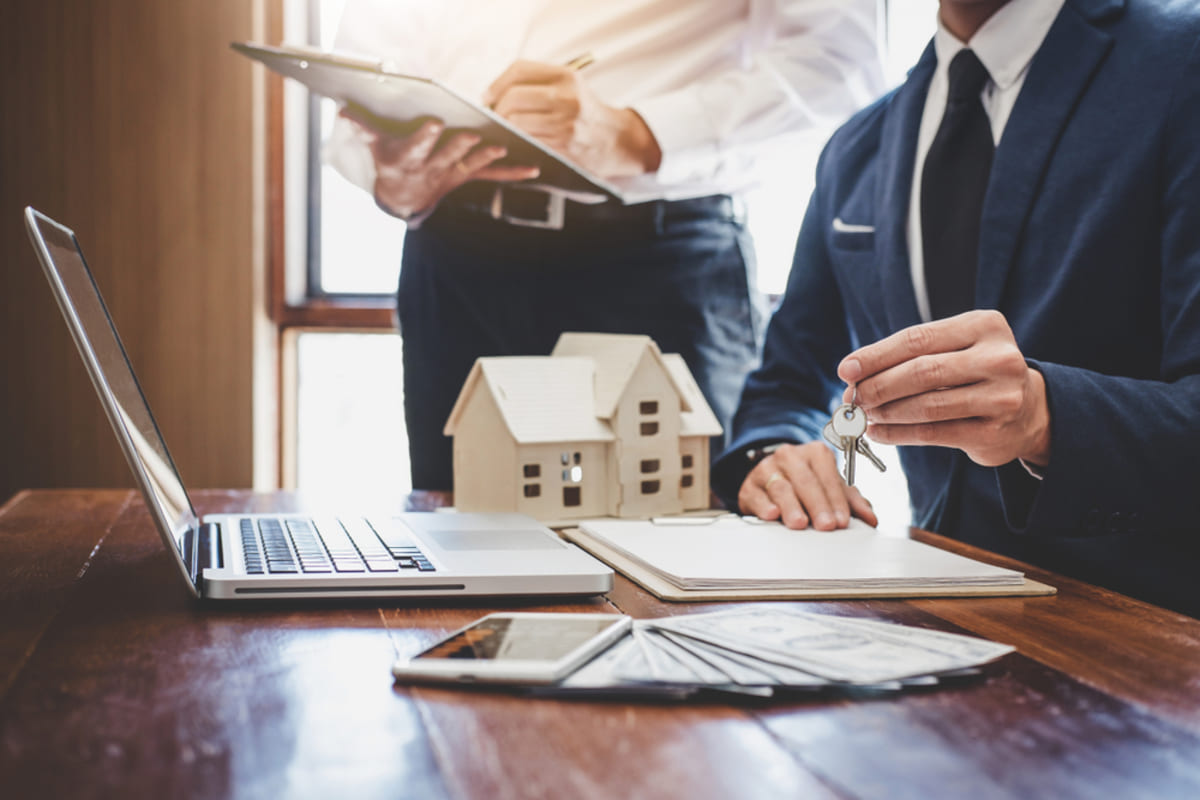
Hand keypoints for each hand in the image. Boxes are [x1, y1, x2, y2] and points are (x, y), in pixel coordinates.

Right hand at [341, 112, 539, 218]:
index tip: (433, 122)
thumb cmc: (390, 162)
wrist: (403, 200)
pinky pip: (492, 176)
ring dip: (487, 157)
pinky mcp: (468, 177)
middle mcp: (432, 168)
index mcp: (410, 158)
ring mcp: (452, 174)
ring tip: (503, 146)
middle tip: (472, 134)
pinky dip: (513, 173)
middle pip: (447, 156)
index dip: (425, 136)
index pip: (417, 146)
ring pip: (472, 165)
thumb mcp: (375, 148)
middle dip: (459, 145)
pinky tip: (534, 169)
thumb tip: (342, 111)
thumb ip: (363, 129)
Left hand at [482, 60, 661, 177]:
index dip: (497, 83)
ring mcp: (565, 122)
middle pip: (513, 97)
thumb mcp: (570, 86)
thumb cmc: (586, 113)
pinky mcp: (563, 146)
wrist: (617, 140)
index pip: (520, 69)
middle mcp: (567, 96)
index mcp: (566, 76)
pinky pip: (527, 141)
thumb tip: (494, 93)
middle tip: (494, 117)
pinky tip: (516, 143)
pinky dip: (515, 142)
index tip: (487, 96)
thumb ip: (538, 83)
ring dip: (504, 128)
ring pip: (516, 122)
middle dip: (496, 109)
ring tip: (504, 130)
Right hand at [738, 443, 877, 530]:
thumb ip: (852, 502)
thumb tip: (870, 519)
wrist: (770, 478)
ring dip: (792, 506)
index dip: (836, 499)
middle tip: (826, 525)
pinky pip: (757, 495)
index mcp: (814, 453)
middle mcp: (789, 456)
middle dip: (817, 505)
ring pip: (781, 486)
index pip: (827, 475)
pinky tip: (772, 514)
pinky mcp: (749, 486)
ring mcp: (767, 469)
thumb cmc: (805, 484)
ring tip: (800, 523)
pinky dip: (764, 505)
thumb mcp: (830, 488)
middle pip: (805, 481)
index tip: (842, 521)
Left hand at [838, 310, 1050, 467]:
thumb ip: (909, 356)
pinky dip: (898, 434)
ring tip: (863, 416)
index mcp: (984, 326)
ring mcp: (1001, 397)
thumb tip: (853, 374)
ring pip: (926, 405)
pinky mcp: (993, 431)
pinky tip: (879, 432)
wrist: (1029, 411)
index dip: (876, 356)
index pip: (917, 339)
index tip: (846, 370)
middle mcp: (998, 358)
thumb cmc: (975, 373)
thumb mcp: (952, 350)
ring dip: (885, 412)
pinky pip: (933, 433)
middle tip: (852, 398)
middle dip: (877, 386)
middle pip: (921, 371)